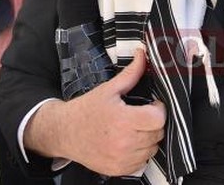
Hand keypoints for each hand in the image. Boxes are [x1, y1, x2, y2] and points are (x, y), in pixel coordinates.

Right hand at [28, 49, 165, 175]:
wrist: (65, 133)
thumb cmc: (86, 110)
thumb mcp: (108, 89)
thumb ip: (130, 73)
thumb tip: (142, 54)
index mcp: (122, 120)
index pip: (158, 118)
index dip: (158, 109)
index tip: (151, 105)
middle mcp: (124, 142)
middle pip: (157, 133)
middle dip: (152, 122)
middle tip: (139, 116)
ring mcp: (122, 159)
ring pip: (153, 148)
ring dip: (148, 138)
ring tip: (133, 129)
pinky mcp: (119, 170)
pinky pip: (143, 162)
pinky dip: (140, 152)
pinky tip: (128, 142)